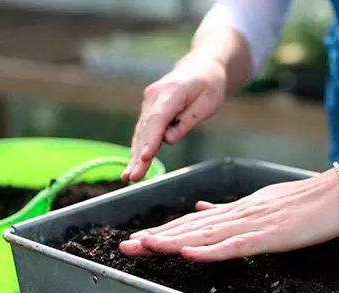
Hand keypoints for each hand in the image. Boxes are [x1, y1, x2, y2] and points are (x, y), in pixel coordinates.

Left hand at [119, 172, 338, 261]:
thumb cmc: (306, 201)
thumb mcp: (263, 203)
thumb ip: (231, 209)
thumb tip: (201, 209)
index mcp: (238, 210)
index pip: (194, 223)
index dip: (165, 231)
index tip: (139, 239)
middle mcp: (239, 214)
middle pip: (192, 229)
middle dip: (157, 238)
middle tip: (125, 247)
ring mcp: (254, 224)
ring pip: (206, 235)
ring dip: (173, 242)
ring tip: (144, 247)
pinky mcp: (271, 235)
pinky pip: (236, 245)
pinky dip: (210, 250)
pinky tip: (189, 253)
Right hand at [122, 54, 226, 181]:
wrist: (200, 68)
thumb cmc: (208, 85)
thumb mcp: (208, 102)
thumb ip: (188, 120)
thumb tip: (169, 140)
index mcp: (171, 92)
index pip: (158, 119)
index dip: (151, 140)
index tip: (145, 157)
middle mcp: (154, 96)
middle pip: (146, 130)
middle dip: (138, 155)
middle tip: (133, 177)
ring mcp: (148, 103)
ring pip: (141, 133)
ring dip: (134, 156)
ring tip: (129, 177)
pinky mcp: (149, 110)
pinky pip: (143, 132)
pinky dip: (138, 148)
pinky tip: (132, 165)